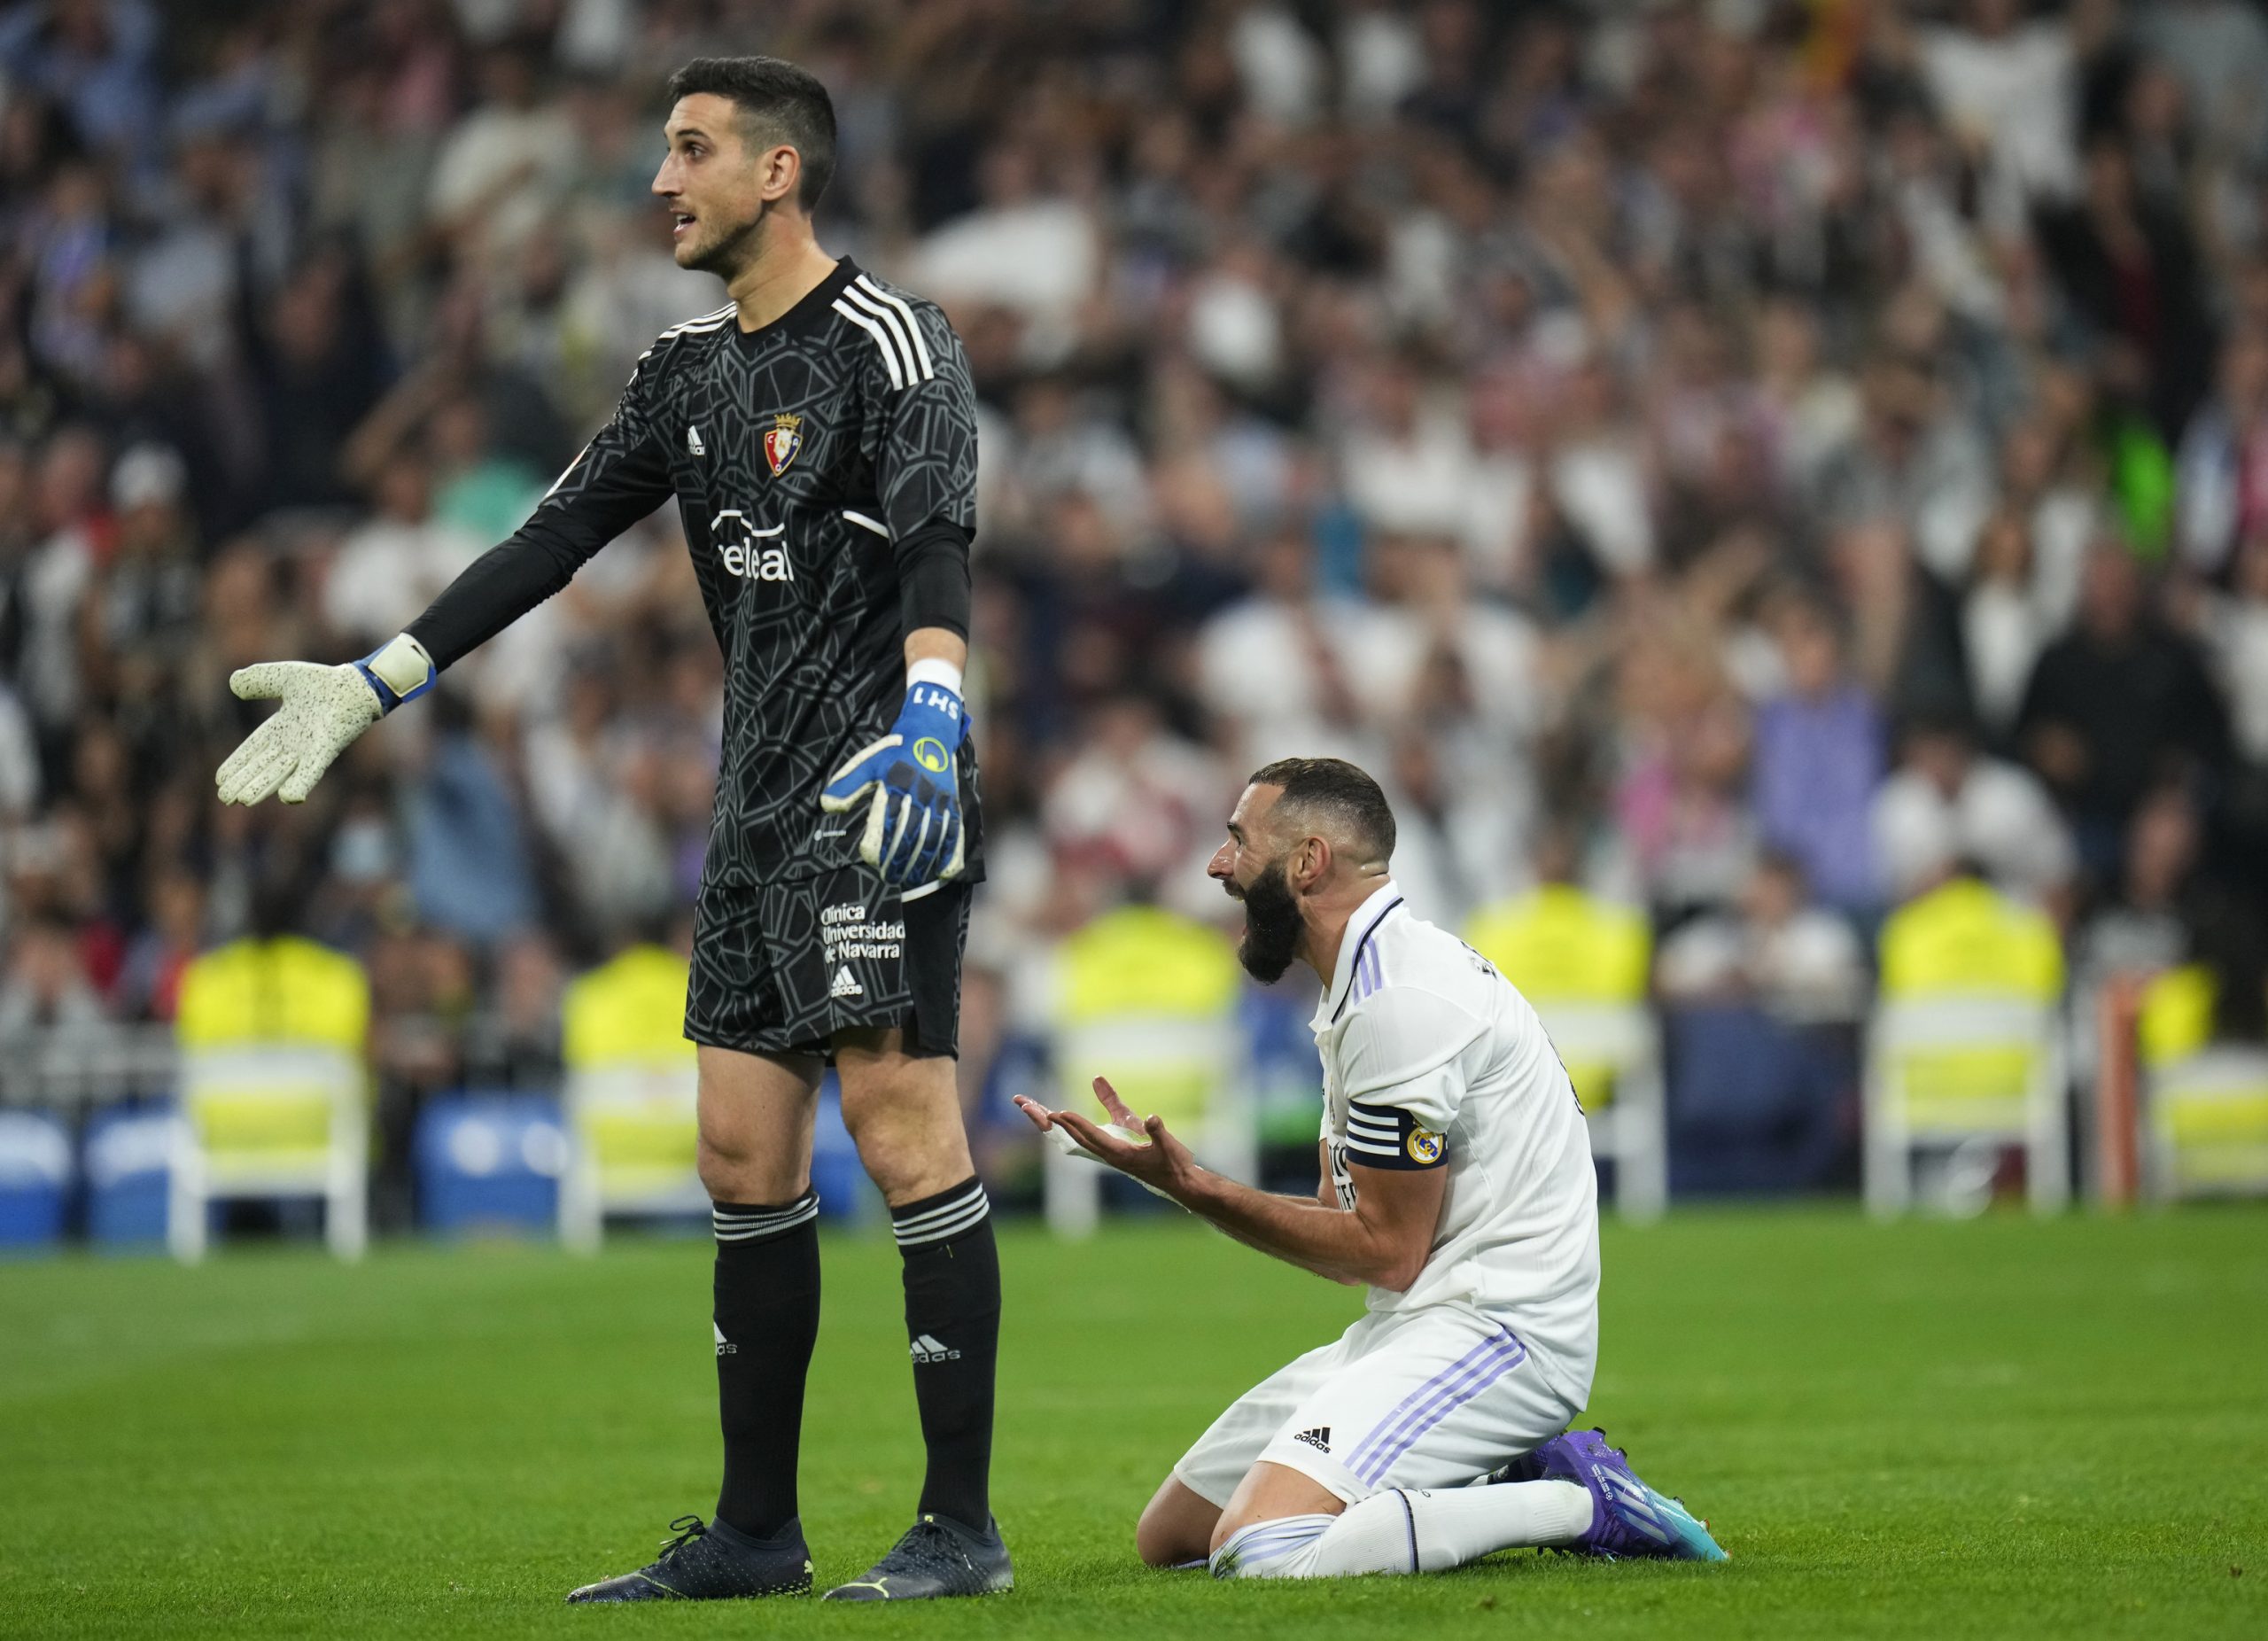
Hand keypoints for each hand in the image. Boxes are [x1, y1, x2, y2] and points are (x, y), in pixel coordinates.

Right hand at [214, 637, 434, 806]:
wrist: (356, 684)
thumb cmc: (325, 682)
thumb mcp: (283, 676)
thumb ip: (258, 680)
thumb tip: (234, 683)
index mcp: (282, 728)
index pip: (254, 749)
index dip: (238, 764)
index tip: (220, 780)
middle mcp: (295, 743)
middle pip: (263, 766)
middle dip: (245, 782)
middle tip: (226, 799)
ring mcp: (311, 749)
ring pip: (282, 772)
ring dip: (263, 786)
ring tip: (245, 801)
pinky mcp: (327, 750)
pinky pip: (313, 770)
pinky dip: (302, 783)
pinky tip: (289, 798)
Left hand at [820, 679, 966, 888]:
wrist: (930, 731)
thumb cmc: (894, 751)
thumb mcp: (867, 762)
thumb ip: (848, 785)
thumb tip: (828, 806)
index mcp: (896, 785)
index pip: (887, 820)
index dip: (879, 843)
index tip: (869, 858)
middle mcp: (919, 793)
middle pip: (911, 834)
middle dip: (899, 859)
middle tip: (889, 877)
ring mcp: (939, 799)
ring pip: (933, 837)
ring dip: (922, 861)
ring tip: (911, 879)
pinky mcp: (953, 803)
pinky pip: (954, 832)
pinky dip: (949, 853)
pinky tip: (940, 870)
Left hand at [1014, 1077, 1197, 1199]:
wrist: (1177, 1183)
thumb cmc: (1173, 1164)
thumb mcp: (1168, 1145)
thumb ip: (1157, 1130)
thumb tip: (1152, 1117)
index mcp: (1119, 1154)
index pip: (1091, 1137)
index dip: (1075, 1124)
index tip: (1058, 1112)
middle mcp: (1108, 1155)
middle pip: (1072, 1136)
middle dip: (1049, 1121)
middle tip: (1024, 1103)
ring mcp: (1107, 1154)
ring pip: (1074, 1137)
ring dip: (1054, 1123)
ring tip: (1032, 1107)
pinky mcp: (1110, 1151)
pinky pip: (1083, 1136)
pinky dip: (1068, 1125)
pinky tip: (1060, 1117)